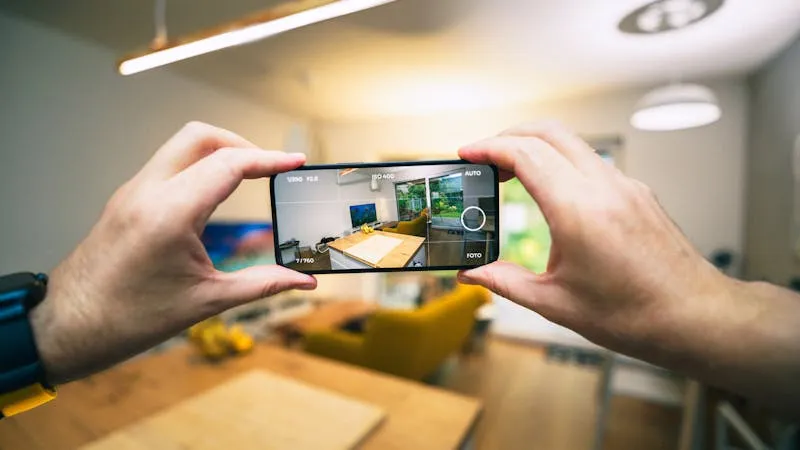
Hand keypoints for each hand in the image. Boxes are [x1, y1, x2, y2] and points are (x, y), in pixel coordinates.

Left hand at [30, 122, 316, 383]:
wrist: (68, 327)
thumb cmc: (129, 318)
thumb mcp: (206, 301)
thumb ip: (262, 284)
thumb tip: (304, 280)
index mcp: (169, 214)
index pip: (228, 164)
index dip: (269, 160)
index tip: (296, 162)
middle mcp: (147, 192)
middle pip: (201, 136)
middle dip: (242, 144)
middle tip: (269, 167)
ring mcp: (132, 192)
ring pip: (181, 146)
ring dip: (218, 153)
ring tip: (248, 178)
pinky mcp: (126, 200)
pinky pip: (167, 166)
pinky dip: (197, 168)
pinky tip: (214, 194)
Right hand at [456, 121, 728, 358]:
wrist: (693, 316)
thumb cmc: (632, 314)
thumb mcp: (555, 302)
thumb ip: (505, 282)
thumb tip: (471, 275)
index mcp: (578, 210)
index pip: (525, 154)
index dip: (489, 148)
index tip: (467, 154)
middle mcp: (604, 188)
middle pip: (548, 132)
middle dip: (509, 136)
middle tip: (484, 157)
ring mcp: (625, 186)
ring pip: (572, 143)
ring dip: (537, 147)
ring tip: (513, 173)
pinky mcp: (637, 193)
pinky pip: (593, 162)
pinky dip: (563, 163)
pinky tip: (553, 192)